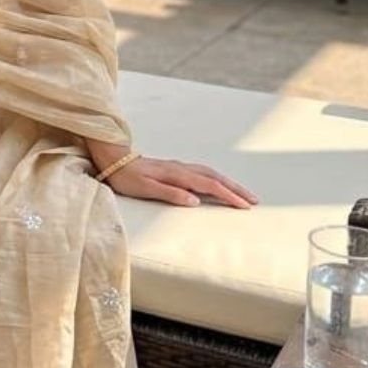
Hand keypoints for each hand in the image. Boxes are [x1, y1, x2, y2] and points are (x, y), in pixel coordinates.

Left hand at [101, 155, 257, 209]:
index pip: (209, 186)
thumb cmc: (127, 178)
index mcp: (177, 175)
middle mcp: (182, 169)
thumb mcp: (145, 189)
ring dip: (229, 183)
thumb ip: (170, 194)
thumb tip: (195, 201)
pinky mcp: (176, 168)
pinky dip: (217, 178)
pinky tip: (220, 184)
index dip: (228, 196)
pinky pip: (203, 172)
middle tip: (254, 200)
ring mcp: (180, 167)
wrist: (114, 160)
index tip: (244, 206)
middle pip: (215, 178)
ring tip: (243, 193)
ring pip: (211, 174)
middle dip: (236, 189)